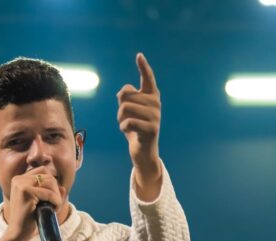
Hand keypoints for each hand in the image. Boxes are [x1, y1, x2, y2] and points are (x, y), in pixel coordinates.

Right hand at [3, 167, 64, 240]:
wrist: (18, 234)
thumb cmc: (30, 220)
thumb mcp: (42, 204)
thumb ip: (52, 194)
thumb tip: (63, 187)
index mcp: (19, 180)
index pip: (43, 171)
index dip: (52, 185)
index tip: (51, 199)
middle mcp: (18, 179)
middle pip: (48, 176)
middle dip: (56, 191)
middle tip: (54, 206)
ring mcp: (21, 184)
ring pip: (51, 182)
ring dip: (57, 196)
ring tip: (53, 208)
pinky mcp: (25, 192)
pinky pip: (50, 193)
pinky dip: (56, 202)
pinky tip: (53, 210)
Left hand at [117, 53, 160, 170]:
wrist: (144, 151)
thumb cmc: (135, 128)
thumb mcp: (129, 111)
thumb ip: (126, 97)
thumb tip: (125, 91)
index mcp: (151, 97)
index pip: (148, 78)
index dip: (143, 67)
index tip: (139, 55)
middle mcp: (156, 104)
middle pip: (126, 94)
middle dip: (120, 108)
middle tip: (127, 119)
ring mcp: (155, 116)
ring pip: (125, 108)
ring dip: (121, 119)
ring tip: (128, 126)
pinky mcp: (152, 129)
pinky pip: (128, 122)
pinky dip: (123, 128)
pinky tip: (129, 133)